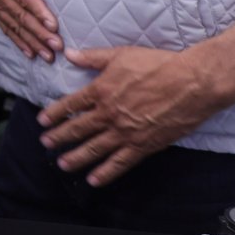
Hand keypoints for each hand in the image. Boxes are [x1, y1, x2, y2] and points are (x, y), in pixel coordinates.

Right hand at [0, 0, 58, 59]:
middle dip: (38, 33)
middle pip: (20, 15)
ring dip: (31, 41)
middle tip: (56, 46)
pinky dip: (17, 40)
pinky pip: (4, 26)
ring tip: (47, 55)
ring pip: (13, 25)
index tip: (52, 25)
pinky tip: (30, 53)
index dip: (37, 10)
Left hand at [37, 45, 227, 186]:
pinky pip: (120, 162)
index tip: (42, 121)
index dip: (54, 113)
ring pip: (94, 149)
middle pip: (78, 129)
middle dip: (59, 138)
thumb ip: (93, 58)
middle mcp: (109, 114)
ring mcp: (125, 132)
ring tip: (62, 164)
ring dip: (76, 158)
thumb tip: (69, 54)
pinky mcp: (144, 145)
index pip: (70, 104)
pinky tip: (93, 180)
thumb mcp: (121, 55)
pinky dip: (106, 173)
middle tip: (45, 144)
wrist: (192, 83)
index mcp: (101, 91)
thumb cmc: (158, 65)